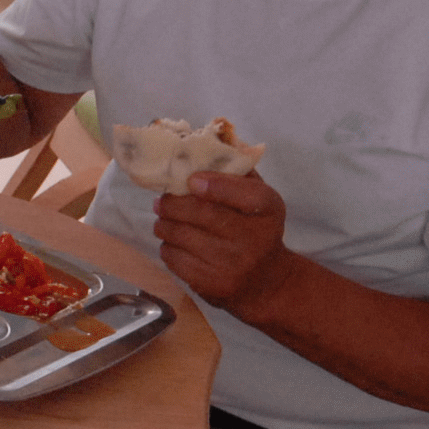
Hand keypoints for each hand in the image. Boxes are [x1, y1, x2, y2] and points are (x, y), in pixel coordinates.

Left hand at [151, 172, 293, 313]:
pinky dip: (167, 246)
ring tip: (164, 220)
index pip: (244, 194)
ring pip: (181, 235)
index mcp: (267, 210)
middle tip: (161, 201)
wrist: (266, 281)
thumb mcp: (259, 198)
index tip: (191, 180)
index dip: (214, 185)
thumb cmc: (256, 228)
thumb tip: (202, 144)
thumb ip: (236, 172)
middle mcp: (252, 238)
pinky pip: (174, 258)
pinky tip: (174, 242)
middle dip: (173, 204)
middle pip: (202, 214)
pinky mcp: (212, 283)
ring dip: (164, 224)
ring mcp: (231, 264)